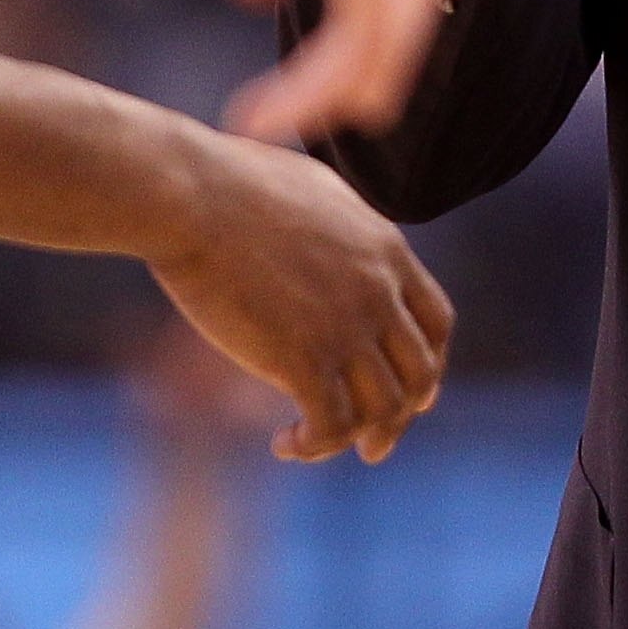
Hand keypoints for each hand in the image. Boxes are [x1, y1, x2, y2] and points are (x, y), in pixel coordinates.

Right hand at [139, 115, 455, 464]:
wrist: (190, 196)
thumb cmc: (231, 184)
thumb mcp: (315, 193)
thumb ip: (343, 229)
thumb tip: (345, 242)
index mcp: (386, 250)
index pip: (437, 323)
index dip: (429, 365)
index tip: (413, 392)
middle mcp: (378, 293)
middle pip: (418, 375)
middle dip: (400, 417)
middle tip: (373, 444)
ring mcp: (344, 327)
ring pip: (380, 410)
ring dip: (354, 438)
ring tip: (312, 442)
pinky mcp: (301, 357)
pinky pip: (330, 425)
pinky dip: (313, 445)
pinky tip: (283, 444)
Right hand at [163, 0, 448, 145]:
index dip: (361, 21)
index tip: (323, 61)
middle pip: (398, 11)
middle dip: (362, 67)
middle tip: (321, 111)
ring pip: (379, 43)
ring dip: (321, 92)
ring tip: (264, 125)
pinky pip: (354, 52)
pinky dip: (309, 92)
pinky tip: (257, 116)